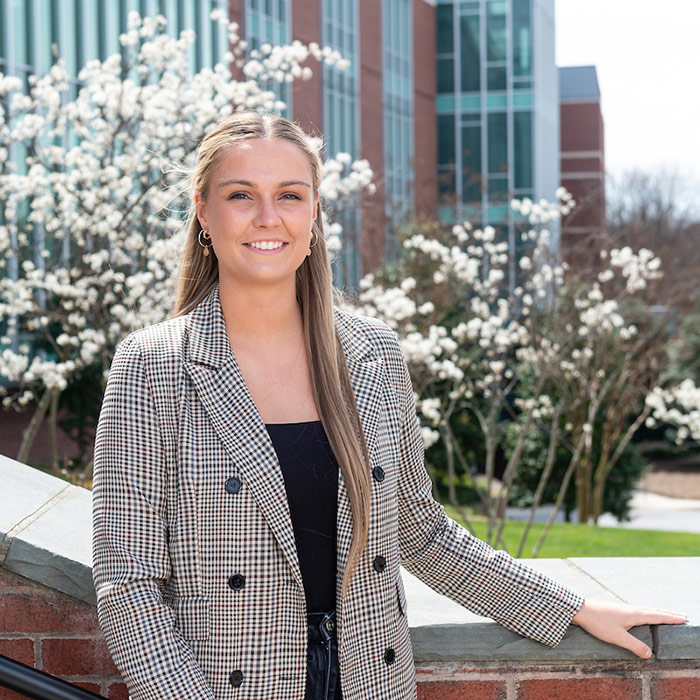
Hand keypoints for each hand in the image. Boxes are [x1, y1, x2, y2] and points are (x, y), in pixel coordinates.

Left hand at [571, 599, 686, 657]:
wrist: (581, 610)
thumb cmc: (598, 622)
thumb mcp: (618, 637)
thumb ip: (634, 645)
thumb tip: (649, 654)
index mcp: (635, 615)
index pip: (658, 616)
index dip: (671, 618)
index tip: (684, 618)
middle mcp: (632, 610)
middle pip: (654, 611)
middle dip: (668, 614)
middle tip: (682, 616)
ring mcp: (625, 609)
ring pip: (647, 610)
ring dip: (659, 612)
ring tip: (667, 615)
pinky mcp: (618, 611)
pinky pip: (639, 611)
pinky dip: (648, 613)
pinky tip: (644, 616)